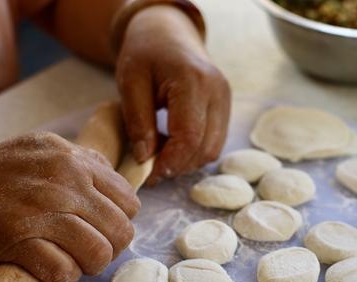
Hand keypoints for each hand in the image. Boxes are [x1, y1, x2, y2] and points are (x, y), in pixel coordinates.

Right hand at [0, 132, 139, 281]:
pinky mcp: (18, 240)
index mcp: (75, 161)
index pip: (129, 202)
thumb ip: (86, 163)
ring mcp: (41, 212)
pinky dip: (63, 275)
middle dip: (111, 248)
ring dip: (89, 265)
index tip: (103, 227)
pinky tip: (52, 267)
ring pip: (98, 253)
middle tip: (91, 250)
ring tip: (74, 261)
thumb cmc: (2, 174)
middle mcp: (64, 183)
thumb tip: (119, 183)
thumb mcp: (48, 150)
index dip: (120, 220)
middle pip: (120, 231)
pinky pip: (63, 270)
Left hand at [116, 5, 230, 183]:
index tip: (149, 174)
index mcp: (193, 81)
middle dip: (178, 165)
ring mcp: (226, 100)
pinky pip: (215, 142)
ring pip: (213, 150)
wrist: (168, 33)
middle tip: (151, 168)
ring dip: (187, 161)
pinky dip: (195, 151)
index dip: (171, 162)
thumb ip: (137, 120)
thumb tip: (145, 158)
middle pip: (205, 147)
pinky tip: (174, 145)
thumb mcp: (130, 81)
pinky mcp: (226, 107)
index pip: (189, 136)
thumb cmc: (146, 53)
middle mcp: (217, 91)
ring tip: (161, 154)